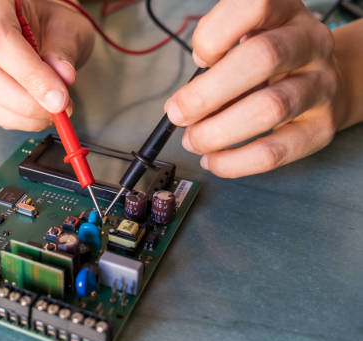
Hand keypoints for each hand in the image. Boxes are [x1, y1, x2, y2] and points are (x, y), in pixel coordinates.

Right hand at [0, 0, 93, 130]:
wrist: (46, 33)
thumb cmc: (53, 25)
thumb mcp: (69, 29)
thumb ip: (64, 52)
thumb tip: (63, 77)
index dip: (29, 74)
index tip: (57, 98)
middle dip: (26, 101)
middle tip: (59, 108)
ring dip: (23, 115)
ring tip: (52, 111)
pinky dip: (17, 120)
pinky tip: (37, 113)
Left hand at [165, 0, 343, 177]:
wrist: (327, 83)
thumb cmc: (273, 60)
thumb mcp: (248, 38)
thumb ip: (218, 52)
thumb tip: (186, 94)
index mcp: (285, 12)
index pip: (254, 5)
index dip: (215, 34)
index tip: (198, 58)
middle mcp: (309, 43)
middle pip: (262, 58)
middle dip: (207, 92)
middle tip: (177, 113)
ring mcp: (320, 85)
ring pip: (270, 109)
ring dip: (218, 131)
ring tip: (193, 140)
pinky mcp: (320, 127)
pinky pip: (275, 151)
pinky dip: (235, 162)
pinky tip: (213, 159)